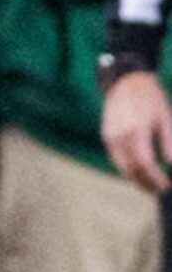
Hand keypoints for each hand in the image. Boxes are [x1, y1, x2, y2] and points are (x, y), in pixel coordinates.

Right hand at [102, 69, 171, 191]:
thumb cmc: (150, 98)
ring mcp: (110, 136)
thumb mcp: (165, 118)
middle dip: (145, 183)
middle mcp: (120, 136)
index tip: (166, 186)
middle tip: (158, 190)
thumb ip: (168, 143)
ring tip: (149, 184)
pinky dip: (127, 168)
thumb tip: (170, 164)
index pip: (145, 164)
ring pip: (122, 167)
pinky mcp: (106, 136)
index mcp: (137, 130)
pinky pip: (116, 158)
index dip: (156, 178)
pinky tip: (138, 170)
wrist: (126, 81)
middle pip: (131, 169)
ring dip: (135, 179)